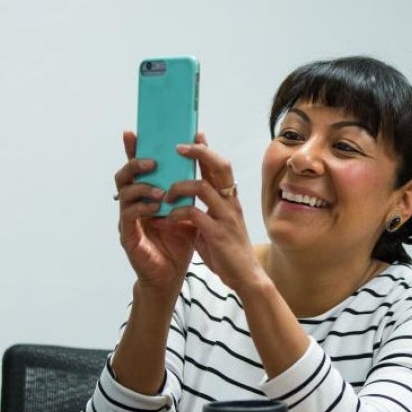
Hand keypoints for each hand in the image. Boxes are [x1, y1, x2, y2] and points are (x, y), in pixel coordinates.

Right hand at [114, 130, 197, 293]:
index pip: (138, 168)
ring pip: (124, 194)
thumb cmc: (179, 241)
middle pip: (124, 176)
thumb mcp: (190, 207)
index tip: (133, 132)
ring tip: (160, 190)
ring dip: (141, 188)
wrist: (173, 274)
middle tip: (152, 162)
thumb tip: (202, 152)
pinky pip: (129, 217)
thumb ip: (191, 182)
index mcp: (146, 195)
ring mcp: (128, 220)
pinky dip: (142, 209)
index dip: (132, 149)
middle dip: (135, 165)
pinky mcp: (129, 237)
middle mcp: (133, 205)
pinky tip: (156, 208)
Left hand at [164, 140, 265, 295]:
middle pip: (219, 166)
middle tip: (177, 148)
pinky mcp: (217, 233)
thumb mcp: (214, 225)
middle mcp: (230, 203)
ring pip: (202, 186)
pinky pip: (193, 214)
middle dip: (198, 152)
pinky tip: (168, 218)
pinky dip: (177, 213)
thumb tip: (179, 199)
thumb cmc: (228, 252)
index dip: (207, 148)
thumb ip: (200, 209)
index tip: (194, 134)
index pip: (220, 166)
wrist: (246, 278)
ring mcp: (225, 217)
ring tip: (166, 195)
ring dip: (179, 186)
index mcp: (230, 200)